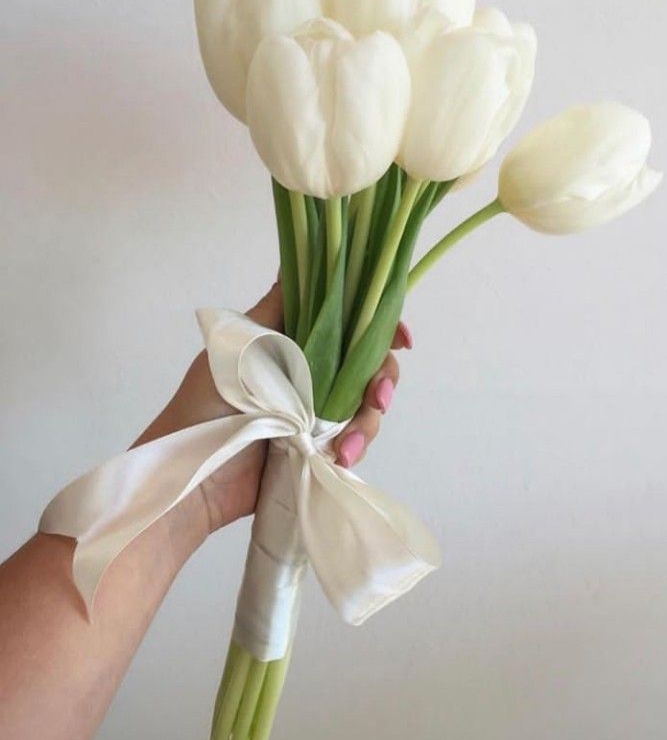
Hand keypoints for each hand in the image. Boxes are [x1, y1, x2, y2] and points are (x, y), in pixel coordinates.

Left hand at [134, 283, 412, 541]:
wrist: (193, 478)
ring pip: (366, 406)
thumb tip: (299, 261)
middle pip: (368, 365)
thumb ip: (277, 310)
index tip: (399, 338)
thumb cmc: (205, 406)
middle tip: (377, 397)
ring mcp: (316, 413)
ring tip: (346, 446)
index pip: (346, 322)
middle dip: (382, 379)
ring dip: (368, 423)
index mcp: (293, 342)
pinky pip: (354, 442)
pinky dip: (355, 448)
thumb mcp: (239, 346)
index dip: (378, 324)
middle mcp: (310, 373)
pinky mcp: (318, 449)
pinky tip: (341, 458)